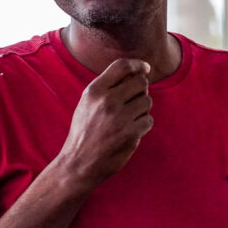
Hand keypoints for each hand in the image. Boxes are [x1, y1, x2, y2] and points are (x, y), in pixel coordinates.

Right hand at [52, 58, 152, 188]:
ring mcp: (120, 117)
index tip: (145, 68)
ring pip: (147, 101)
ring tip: (128, 119)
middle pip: (141, 82)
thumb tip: (135, 72)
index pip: (122, 65)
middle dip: (141, 90)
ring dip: (142, 109)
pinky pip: (148, 120)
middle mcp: (107, 101)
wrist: (79, 162)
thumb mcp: (87, 103)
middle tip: (133, 101)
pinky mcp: (130, 133)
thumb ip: (107, 87)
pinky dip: (143, 125)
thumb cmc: (84, 131)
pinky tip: (130, 132)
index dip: (138, 64)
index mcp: (94, 91)